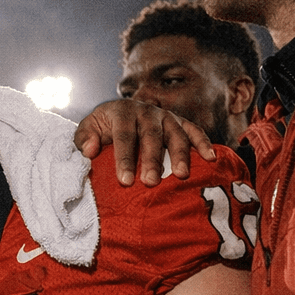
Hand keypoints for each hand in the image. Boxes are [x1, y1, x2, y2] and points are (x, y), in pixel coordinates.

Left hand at [73, 99, 216, 186]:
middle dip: (152, 160)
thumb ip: (85, 139)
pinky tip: (210, 158)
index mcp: (121, 111)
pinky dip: (203, 143)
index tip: (125, 181)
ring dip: (179, 154)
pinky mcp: (179, 121)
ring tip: (181, 176)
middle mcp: (146, 111)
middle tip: (151, 182)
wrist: (118, 114)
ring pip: (175, 133)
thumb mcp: (87, 130)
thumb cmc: (101, 129)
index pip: (124, 136)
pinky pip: (194, 130)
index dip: (125, 158)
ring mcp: (165, 116)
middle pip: (151, 136)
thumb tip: (92, 149)